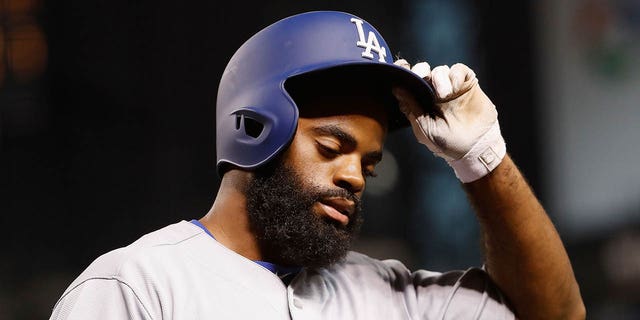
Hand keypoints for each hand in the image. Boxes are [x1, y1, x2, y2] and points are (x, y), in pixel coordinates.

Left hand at [393, 60, 505, 182]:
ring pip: (440, 70)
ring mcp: (451, 87)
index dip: (403, 71)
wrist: (475, 149)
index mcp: (420, 101)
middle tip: (422, 76)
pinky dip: (455, 75)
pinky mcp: (467, 84)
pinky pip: (459, 70)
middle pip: (423, 71)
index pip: (408, 82)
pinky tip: (455, 88)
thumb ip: (411, 108)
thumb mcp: (424, 128)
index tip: (400, 66)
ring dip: (439, 79)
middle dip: (420, 70)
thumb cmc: (447, 143)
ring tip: (445, 95)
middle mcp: (434, 92)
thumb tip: (396, 89)